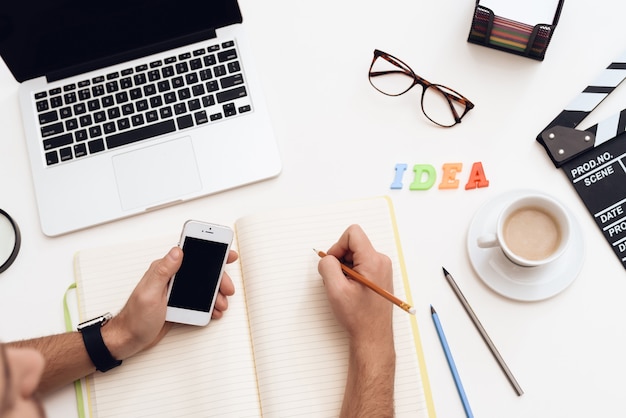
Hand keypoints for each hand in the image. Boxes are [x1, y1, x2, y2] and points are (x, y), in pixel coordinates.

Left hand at [103, 247, 237, 359]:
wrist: (128, 340)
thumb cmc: (135, 318)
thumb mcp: (150, 293)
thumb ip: (163, 271)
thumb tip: (177, 251)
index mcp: (163, 270)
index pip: (189, 255)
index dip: (209, 251)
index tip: (225, 253)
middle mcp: (170, 278)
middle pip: (201, 272)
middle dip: (218, 279)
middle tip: (227, 288)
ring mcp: (175, 291)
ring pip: (202, 287)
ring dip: (215, 295)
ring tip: (220, 304)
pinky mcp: (177, 304)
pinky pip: (198, 301)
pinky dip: (208, 306)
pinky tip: (212, 311)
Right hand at [317, 225, 393, 344]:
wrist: (373, 335)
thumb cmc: (358, 316)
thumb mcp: (336, 290)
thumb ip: (328, 266)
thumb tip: (327, 258)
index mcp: (373, 261)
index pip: (353, 234)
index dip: (337, 246)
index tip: (333, 263)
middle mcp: (381, 261)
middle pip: (353, 244)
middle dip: (340, 259)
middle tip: (337, 280)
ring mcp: (382, 268)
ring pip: (356, 255)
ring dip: (345, 268)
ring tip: (344, 288)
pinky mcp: (380, 275)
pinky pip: (361, 264)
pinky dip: (351, 273)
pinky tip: (350, 290)